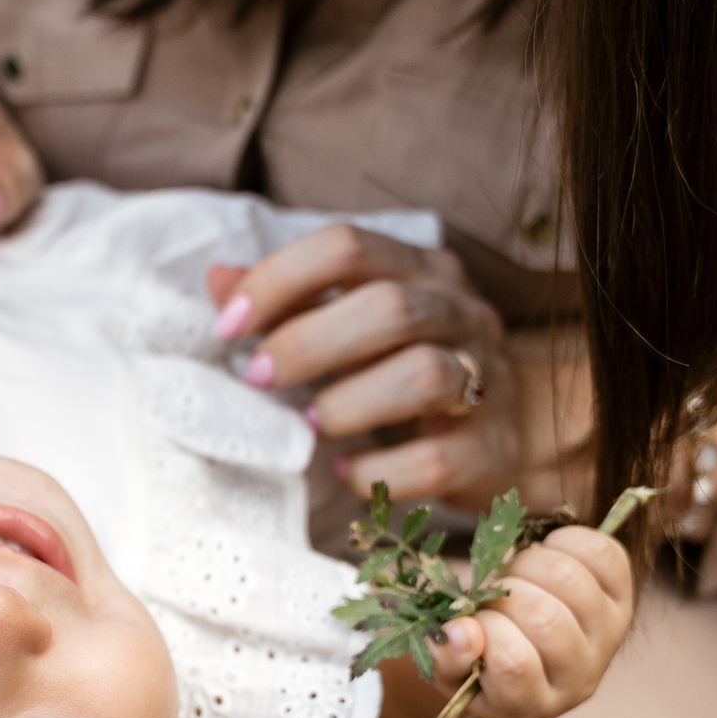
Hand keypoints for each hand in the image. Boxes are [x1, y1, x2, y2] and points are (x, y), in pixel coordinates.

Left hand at [209, 223, 515, 507]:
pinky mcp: (495, 449)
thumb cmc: (402, 369)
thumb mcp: (350, 324)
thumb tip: (218, 279)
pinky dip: (380, 469)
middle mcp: (463, 313)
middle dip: (308, 343)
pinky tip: (347, 471)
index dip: (279, 279)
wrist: (498, 434)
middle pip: (391, 307)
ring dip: (349, 403)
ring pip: (426, 375)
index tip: (229, 327)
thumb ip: (290, 300)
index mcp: (422, 270)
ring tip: (312, 424)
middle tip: (260, 378)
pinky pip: (437, 460)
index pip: (348, 246)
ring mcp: (489, 380)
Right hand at [429, 525, 634, 717]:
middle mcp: (580, 678)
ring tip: (515, 575)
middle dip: (506, 593)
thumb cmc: (483, 663)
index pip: (515, 664)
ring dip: (530, 564)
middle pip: (547, 619)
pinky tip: (545, 554)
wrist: (531, 649)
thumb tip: (463, 630)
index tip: (471, 622)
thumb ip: (448, 658)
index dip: (486, 631)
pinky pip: (604, 555)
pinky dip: (566, 541)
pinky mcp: (624, 599)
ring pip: (571, 581)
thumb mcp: (452, 671)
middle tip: (492, 594)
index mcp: (532, 705)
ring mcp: (609, 638)